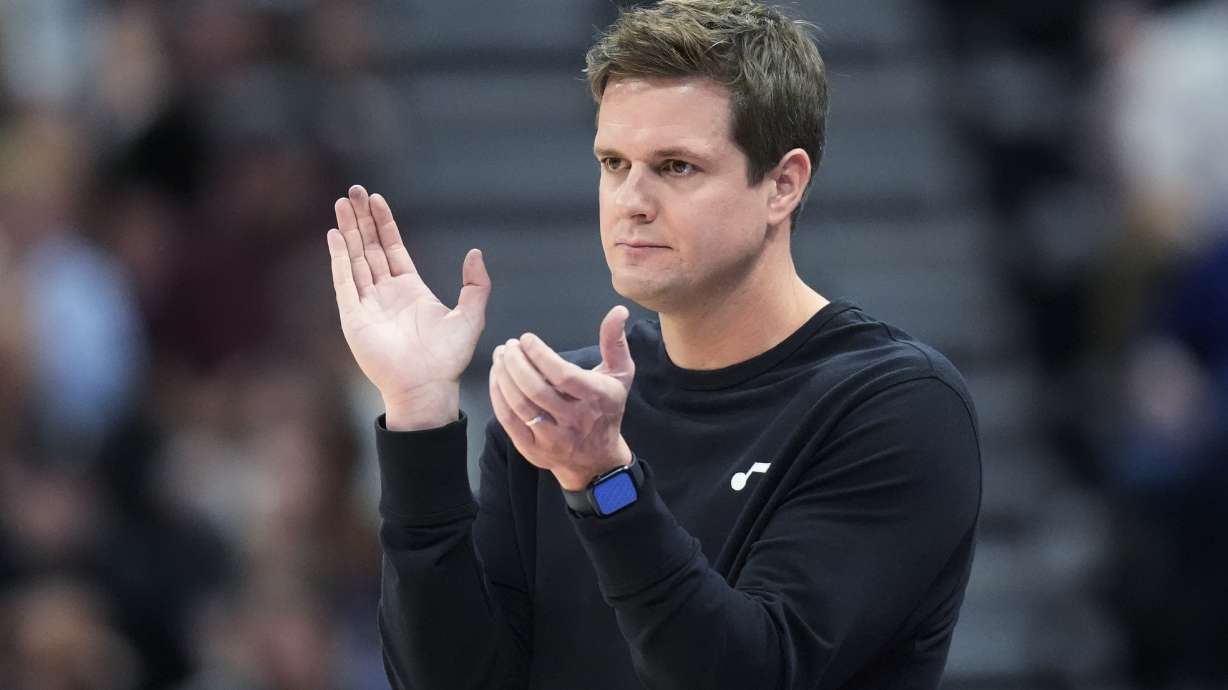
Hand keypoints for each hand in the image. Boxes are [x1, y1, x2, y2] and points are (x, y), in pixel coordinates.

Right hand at [327, 185, 490, 428]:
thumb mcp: (471, 316)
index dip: (384, 223)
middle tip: (354, 190)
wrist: (427, 387)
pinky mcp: (353, 317)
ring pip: (355, 258)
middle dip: (362, 219)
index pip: (392, 247)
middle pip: (370, 246)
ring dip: (349, 231)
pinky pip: (344, 282)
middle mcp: (385, 293)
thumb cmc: (449, 359)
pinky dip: (340, 258)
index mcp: (410, 289)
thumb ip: (476, 285)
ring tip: (342, 204)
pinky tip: (335, 235)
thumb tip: (475, 252)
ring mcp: (367, 303)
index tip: (376, 199)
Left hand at [489, 306, 634, 490]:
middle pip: (537, 390)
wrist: (597, 460)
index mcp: (597, 399)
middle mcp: (575, 422)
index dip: (540, 355)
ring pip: (520, 406)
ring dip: (504, 378)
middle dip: (517, 363)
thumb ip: (615, 342)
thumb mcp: (620, 375)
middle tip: (509, 346)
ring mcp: (553, 439)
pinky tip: (496, 378)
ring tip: (500, 357)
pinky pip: (509, 422)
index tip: (526, 339)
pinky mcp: (533, 450)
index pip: (563, 376)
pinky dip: (498, 397)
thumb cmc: (607, 409)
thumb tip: (618, 311)